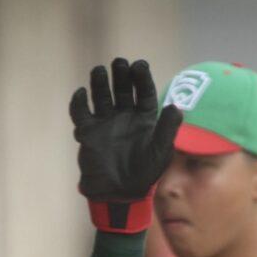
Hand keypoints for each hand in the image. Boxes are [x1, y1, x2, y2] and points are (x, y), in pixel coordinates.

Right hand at [69, 57, 181, 231]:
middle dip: (121, 76)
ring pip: (102, 97)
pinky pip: (81, 113)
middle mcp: (126, 117)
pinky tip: (82, 93)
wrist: (120, 194)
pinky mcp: (89, 132)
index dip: (142, 78)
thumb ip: (167, 129)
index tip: (139, 64)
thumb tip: (176, 106)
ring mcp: (106, 123)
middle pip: (122, 90)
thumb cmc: (145, 174)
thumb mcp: (160, 151)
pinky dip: (79, 102)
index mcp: (146, 119)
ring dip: (100, 83)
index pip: (144, 93)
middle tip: (120, 63)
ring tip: (100, 70)